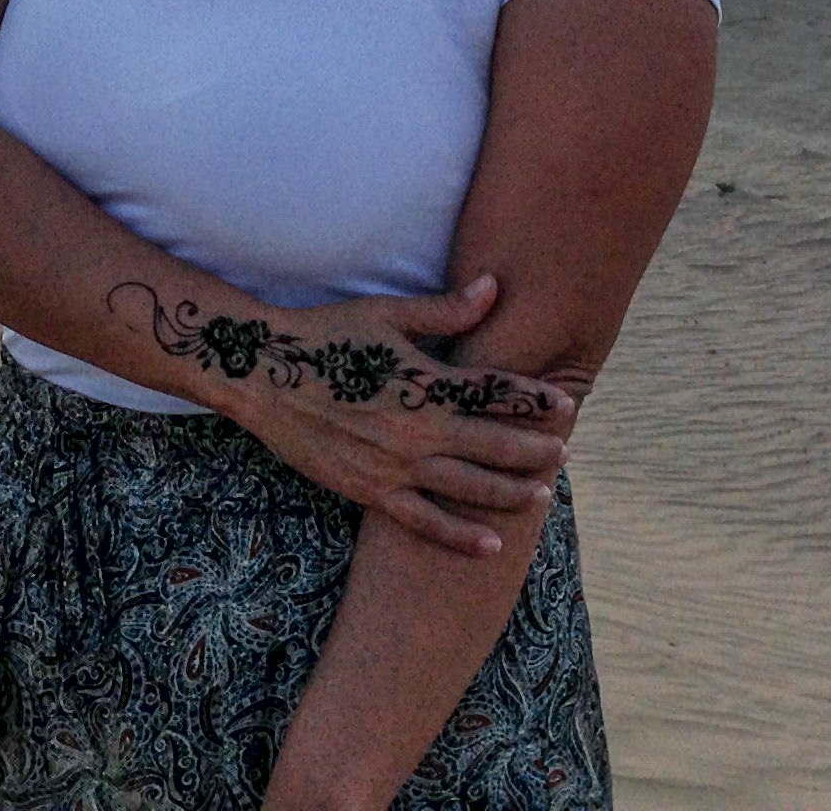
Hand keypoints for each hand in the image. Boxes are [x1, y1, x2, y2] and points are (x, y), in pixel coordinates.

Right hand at [206, 277, 574, 555]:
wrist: (264, 376)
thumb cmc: (327, 335)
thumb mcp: (386, 314)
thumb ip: (445, 309)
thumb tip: (493, 287)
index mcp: (426, 381)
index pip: (495, 391)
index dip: (534, 399)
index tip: (565, 404)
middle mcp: (418, 428)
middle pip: (494, 444)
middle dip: (535, 451)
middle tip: (565, 454)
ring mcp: (396, 466)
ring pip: (470, 488)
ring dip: (512, 492)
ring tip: (542, 495)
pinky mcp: (371, 491)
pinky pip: (426, 521)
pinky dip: (462, 536)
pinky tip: (491, 543)